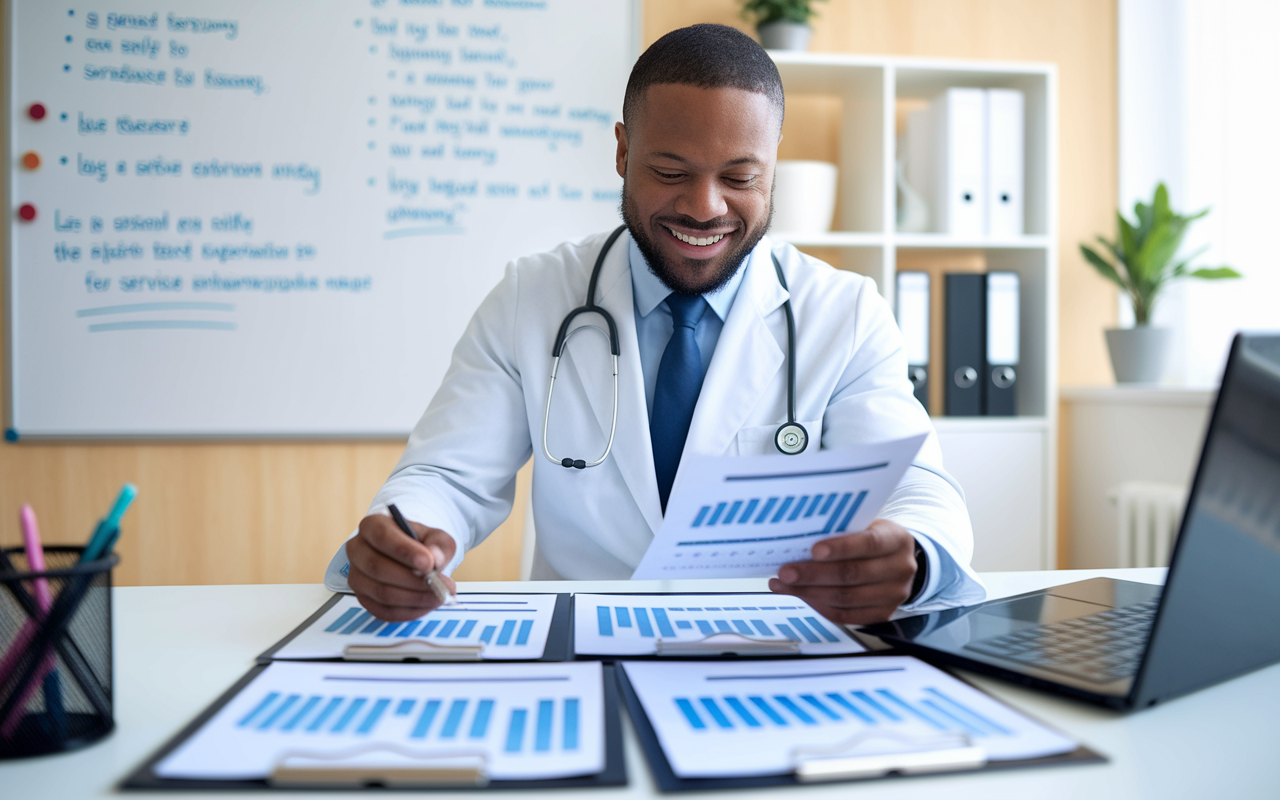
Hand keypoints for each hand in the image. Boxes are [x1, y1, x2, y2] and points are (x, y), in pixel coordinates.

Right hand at [346, 512, 457, 621]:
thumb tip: (435, 559)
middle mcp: (358, 550)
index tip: (429, 564)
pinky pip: (384, 611)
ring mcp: (357, 577)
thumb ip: (438, 545)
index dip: (405, 551)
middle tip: (440, 585)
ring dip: (414, 598)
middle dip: (413, 580)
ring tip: (439, 595)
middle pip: (378, 568)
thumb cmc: (422, 544)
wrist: (413, 559)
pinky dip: (409, 611)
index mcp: (372, 526)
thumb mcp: (436, 537)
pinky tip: (427, 604)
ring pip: (381, 593)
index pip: (382, 537)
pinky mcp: (364, 598)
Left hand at [768, 518, 916, 624]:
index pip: (869, 544)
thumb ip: (841, 530)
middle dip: (814, 574)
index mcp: (896, 540)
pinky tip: (801, 595)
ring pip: (845, 598)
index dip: (840, 548)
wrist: (898, 561)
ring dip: (809, 592)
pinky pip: (845, 615)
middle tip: (786, 572)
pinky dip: (819, 606)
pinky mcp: (882, 614)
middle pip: (852, 574)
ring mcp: (893, 595)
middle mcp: (900, 569)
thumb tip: (798, 538)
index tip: (813, 550)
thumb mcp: (866, 525)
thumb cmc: (872, 537)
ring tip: (783, 584)